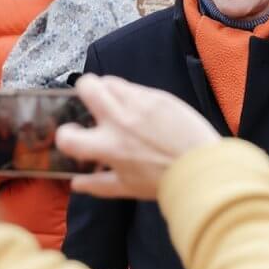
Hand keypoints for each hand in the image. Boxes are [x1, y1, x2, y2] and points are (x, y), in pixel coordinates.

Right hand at [55, 74, 219, 199]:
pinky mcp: (159, 97)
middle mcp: (119, 120)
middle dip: (85, 91)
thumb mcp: (127, 188)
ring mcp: (139, 104)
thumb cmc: (165, 181)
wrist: (203, 167)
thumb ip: (97, 185)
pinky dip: (133, 95)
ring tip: (118, 103)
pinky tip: (143, 110)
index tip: (77, 135)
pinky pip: (136, 87)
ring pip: (111, 81)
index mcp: (108, 146)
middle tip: (94, 102)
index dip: (66, 135)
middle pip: (86, 86)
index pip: (67, 135)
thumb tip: (75, 184)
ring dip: (109, 90)